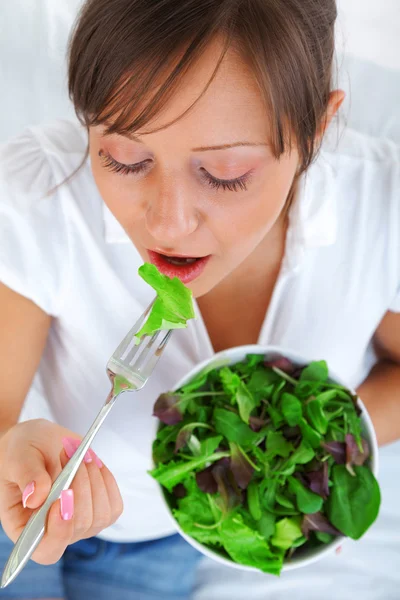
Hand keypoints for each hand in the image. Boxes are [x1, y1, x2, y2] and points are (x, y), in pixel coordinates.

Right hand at [0, 418, 122, 564]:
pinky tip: (92, 463)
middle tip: (67, 454)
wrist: (39, 444)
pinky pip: (113, 506)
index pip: (46, 550)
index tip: (64, 495)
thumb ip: (26, 476)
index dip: (59, 531)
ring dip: (93, 480)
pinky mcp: (97, 510)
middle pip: (80, 525)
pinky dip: (106, 481)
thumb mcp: (18, 459)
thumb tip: (36, 498)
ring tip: (80, 455)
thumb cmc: (21, 454)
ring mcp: (78, 524)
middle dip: (79, 485)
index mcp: (26, 530)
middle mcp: (54, 533)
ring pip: (100, 516)